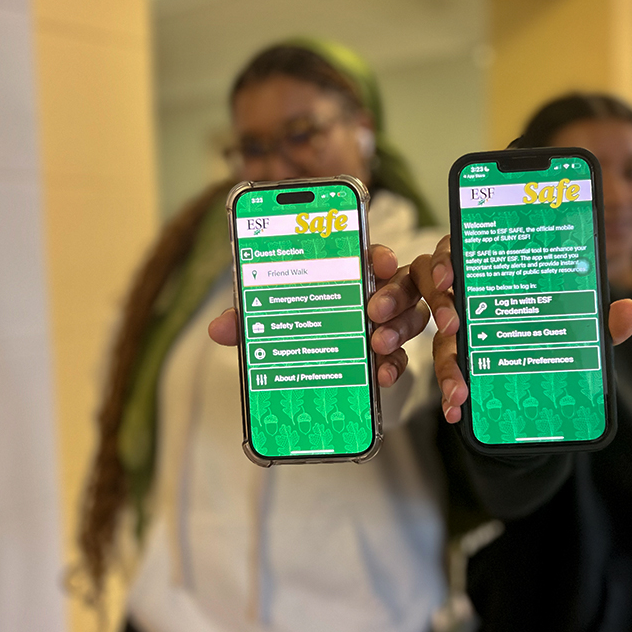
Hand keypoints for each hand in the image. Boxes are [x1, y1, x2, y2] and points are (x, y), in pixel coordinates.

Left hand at [208, 244, 428, 387]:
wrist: (310, 371)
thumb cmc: (293, 324)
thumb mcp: (266, 319)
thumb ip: (247, 319)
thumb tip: (219, 328)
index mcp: (348, 272)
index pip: (372, 255)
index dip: (381, 256)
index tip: (382, 262)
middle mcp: (375, 294)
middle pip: (401, 285)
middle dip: (392, 295)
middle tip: (373, 310)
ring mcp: (387, 324)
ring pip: (412, 318)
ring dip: (398, 329)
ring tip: (377, 345)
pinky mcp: (389, 355)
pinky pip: (402, 357)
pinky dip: (394, 366)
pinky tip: (380, 376)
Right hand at [413, 235, 631, 422]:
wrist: (546, 387)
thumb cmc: (556, 334)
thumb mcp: (580, 328)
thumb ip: (600, 321)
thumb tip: (628, 311)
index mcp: (492, 273)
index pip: (460, 252)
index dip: (448, 259)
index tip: (450, 274)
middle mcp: (468, 297)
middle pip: (436, 289)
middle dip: (440, 304)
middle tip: (453, 325)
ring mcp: (457, 333)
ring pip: (437, 340)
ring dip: (445, 365)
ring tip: (459, 389)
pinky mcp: (458, 365)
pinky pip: (445, 376)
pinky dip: (450, 394)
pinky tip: (457, 410)